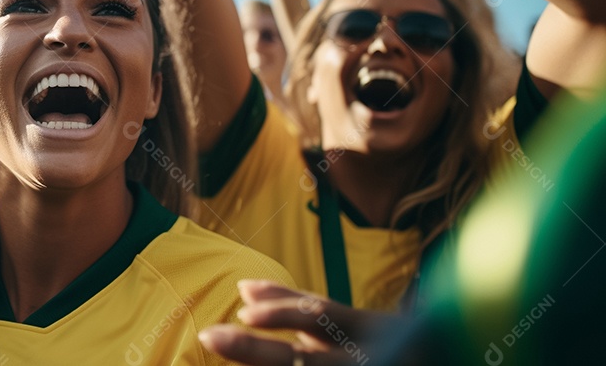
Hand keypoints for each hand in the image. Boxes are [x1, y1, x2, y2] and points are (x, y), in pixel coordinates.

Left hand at [198, 280, 399, 364]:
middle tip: (208, 335)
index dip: (282, 310)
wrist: (439, 361)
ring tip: (222, 344)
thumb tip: (243, 289)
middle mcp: (368, 359)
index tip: (242, 310)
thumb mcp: (347, 322)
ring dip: (261, 365)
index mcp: (369, 330)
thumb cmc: (383, 346)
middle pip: (305, 360)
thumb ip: (295, 305)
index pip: (320, 314)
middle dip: (253, 349)